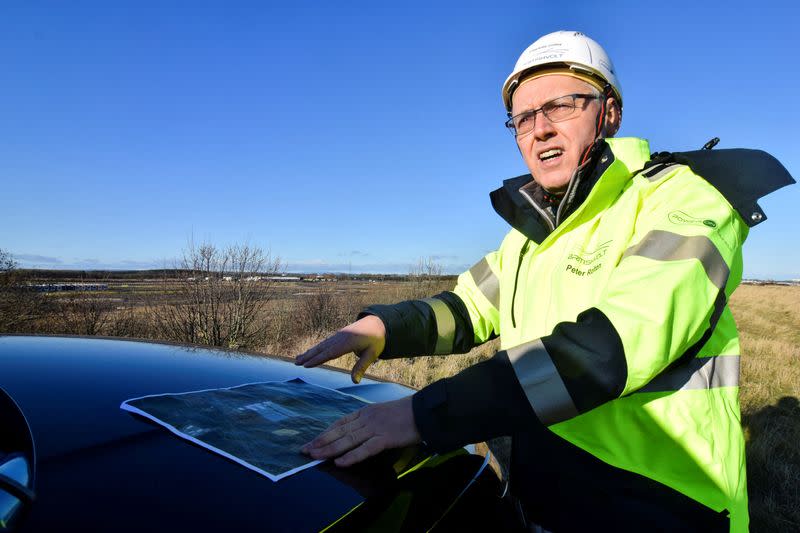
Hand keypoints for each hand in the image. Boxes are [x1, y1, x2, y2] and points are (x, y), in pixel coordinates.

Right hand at [294, 315, 385, 382]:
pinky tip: (310, 352)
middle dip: (308, 356)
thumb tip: (355, 382)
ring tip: (298, 358)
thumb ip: (362, 367)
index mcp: (347, 343)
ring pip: (321, 345)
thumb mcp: (372, 354)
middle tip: (296, 363)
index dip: (317, 360)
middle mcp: (340, 338)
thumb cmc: (376, 339)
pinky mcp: (339, 335)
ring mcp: (338, 335)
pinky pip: (325, 342)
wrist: (377, 322)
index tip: (306, 365)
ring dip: (309, 352)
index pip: (329, 353)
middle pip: (321, 349)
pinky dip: (316, 348)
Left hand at [301, 397, 420, 466]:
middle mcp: (366, 419)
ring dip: (329, 449)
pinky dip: (351, 456)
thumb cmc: (405, 413)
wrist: (424, 410)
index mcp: (365, 412)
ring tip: (315, 456)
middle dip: (320, 442)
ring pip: (347, 440)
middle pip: (339, 432)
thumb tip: (355, 433)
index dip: (324, 433)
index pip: (340, 423)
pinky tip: (340, 462)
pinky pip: (365, 449)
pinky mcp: (386, 438)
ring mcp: (375, 428)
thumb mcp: (382, 413)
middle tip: (305, 450)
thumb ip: (369, 422)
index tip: (312, 441)